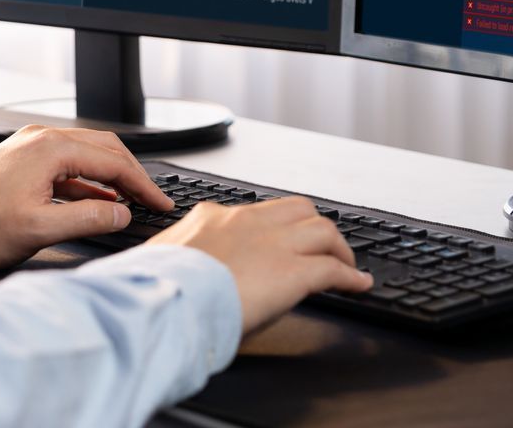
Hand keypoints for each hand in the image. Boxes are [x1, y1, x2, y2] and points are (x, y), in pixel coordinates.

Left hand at [0, 125, 172, 269]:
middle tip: (152, 198)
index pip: (113, 162)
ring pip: (87, 154)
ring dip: (111, 178)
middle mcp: (41, 139)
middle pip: (105, 149)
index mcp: (51, 149)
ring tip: (129, 202)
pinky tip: (97, 201)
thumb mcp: (41, 229)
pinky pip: (67, 164)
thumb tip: (122, 213)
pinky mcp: (22, 160)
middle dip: (132, 175)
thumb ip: (89, 219)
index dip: (142, 185)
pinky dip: (88, 182)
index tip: (159, 203)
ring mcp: (30, 147)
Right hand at [147, 197, 372, 332]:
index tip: (280, 241)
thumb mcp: (158, 260)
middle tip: (323, 246)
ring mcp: (273, 245)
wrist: (161, 301)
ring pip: (323, 231)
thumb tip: (174, 266)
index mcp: (212, 218)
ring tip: (347, 265)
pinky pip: (333, 269)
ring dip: (339, 248)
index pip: (253, 213)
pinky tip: (359, 285)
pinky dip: (351, 277)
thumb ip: (176, 254)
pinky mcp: (292, 272)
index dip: (274, 228)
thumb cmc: (153, 289)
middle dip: (314, 227)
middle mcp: (248, 223)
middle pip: (298, 210)